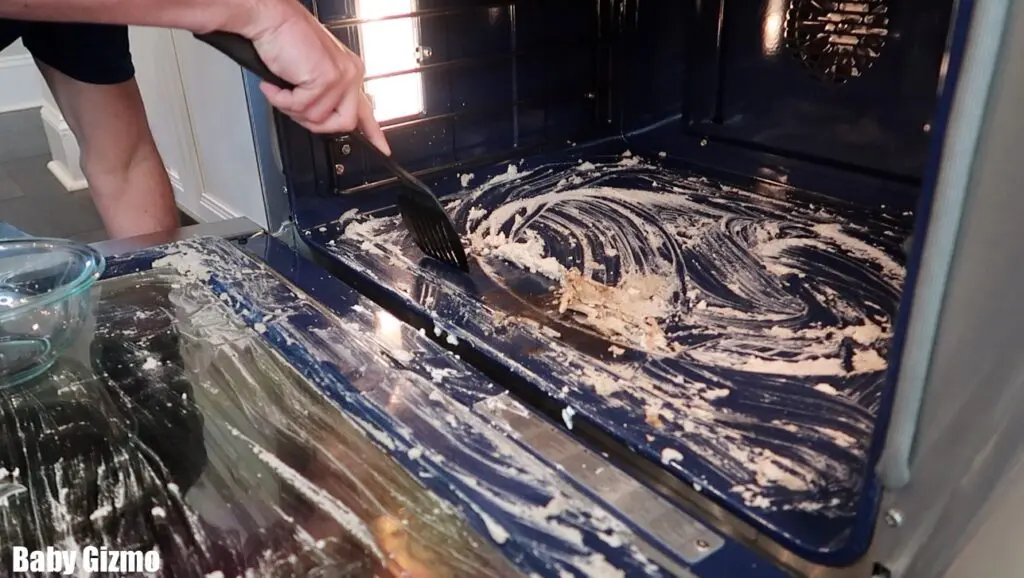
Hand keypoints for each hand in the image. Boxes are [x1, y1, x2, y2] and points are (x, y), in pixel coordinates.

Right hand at [240, 0, 390, 153]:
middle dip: (316, 124)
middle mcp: (350, 74)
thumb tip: (321, 119)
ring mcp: (341, 77)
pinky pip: (302, 108)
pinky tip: (275, 85)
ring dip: (292, 109)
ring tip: (281, 89)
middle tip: (295, 110)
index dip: (374, 133)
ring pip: (319, 119)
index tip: (382, 148)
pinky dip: (282, 101)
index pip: (367, 109)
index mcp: (349, 71)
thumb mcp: (309, 73)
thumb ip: (323, 96)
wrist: (270, 18)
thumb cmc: (284, 39)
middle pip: (343, 123)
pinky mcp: (326, 79)